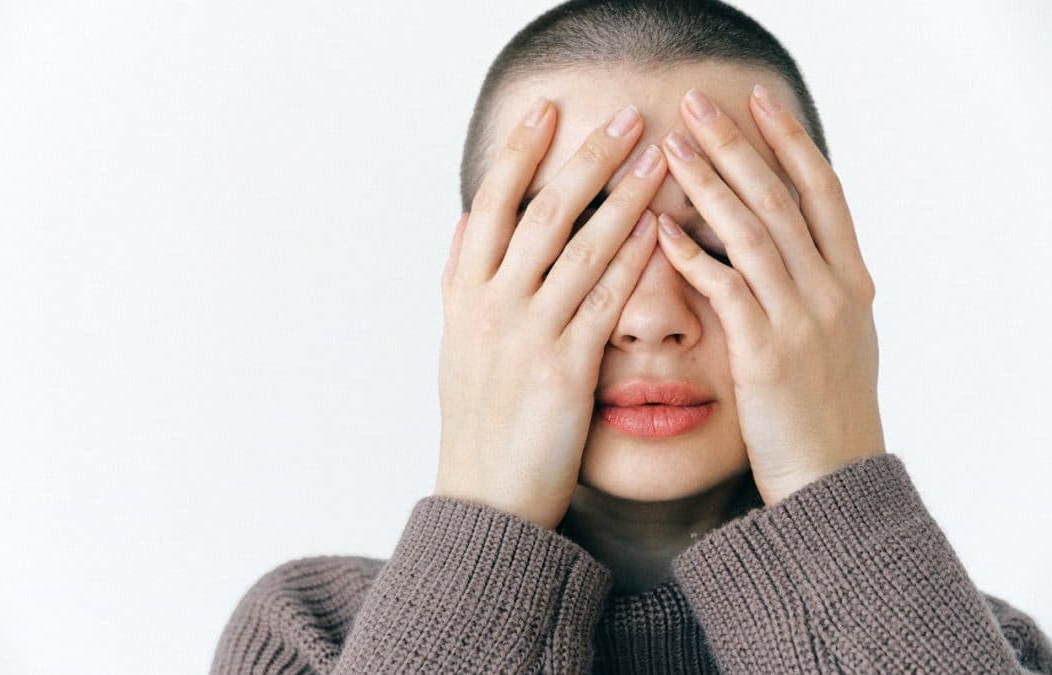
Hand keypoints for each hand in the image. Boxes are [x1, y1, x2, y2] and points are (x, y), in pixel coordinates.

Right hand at [435, 99, 667, 528]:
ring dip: (623, 198)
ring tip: (658, 159)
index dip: (520, 152)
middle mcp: (490, 305)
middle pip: (541, 213)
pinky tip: (662, 231)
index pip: (492, 204)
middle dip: (586, 159)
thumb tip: (465, 223)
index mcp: (464, 293)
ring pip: (579, 248)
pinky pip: (605, 302)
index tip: (548, 110)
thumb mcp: (455, 343)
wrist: (486, 497)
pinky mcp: (563, 370)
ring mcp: (525, 336)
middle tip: (623, 116)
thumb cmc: (477, 420)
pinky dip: (633, 261)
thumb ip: (458, 279)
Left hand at [656, 85, 885, 506]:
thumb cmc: (825, 412)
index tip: (758, 101)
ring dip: (710, 185)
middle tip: (697, 105)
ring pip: (753, 233)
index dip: (790, 141)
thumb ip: (815, 288)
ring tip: (670, 148)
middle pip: (782, 198)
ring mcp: (802, 321)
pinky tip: (659, 230)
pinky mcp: (766, 355)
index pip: (822, 191)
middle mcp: (833, 292)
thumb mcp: (837, 340)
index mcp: (852, 282)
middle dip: (739, 146)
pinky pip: (725, 290)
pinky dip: (692, 256)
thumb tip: (783, 245)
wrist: (833, 481)